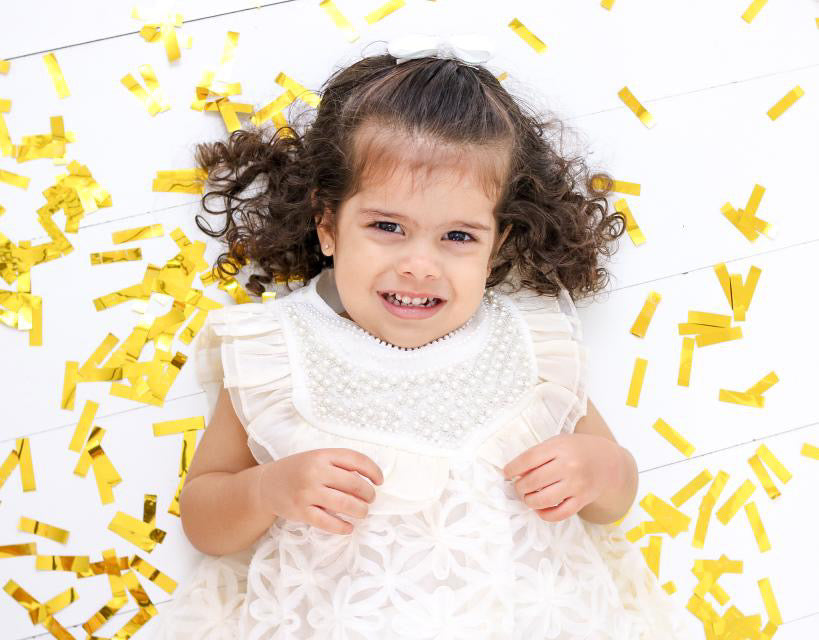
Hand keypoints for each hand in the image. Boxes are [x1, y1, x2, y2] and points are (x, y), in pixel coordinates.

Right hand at [258, 448, 383, 534]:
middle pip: (354, 484)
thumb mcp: (316, 458)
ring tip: (362, 512)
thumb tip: (368, 480)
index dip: (373, 470)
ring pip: (345, 504)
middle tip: (370, 499)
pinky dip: (343, 527)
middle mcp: (315, 471)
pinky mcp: (301, 512)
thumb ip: (338, 465)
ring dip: (360, 511)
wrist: (267, 485)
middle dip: (368, 494)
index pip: (356, 459)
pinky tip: (348, 527)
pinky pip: (328, 522)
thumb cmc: (298, 470)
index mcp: (322, 455)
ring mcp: (308, 492)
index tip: (379, 480)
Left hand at [502, 433, 622, 521]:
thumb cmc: (578, 449)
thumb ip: (539, 455)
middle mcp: (568, 466)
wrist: (609, 461)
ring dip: (529, 501)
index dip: (513, 468)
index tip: (506, 473)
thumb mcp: (558, 443)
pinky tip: (539, 509)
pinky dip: (544, 515)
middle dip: (519, 487)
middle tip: (518, 487)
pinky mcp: (582, 500)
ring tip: (527, 497)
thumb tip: (516, 474)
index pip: (528, 459)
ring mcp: (576, 485)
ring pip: (543, 500)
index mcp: (560, 448)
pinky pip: (559, 514)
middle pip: (533, 481)